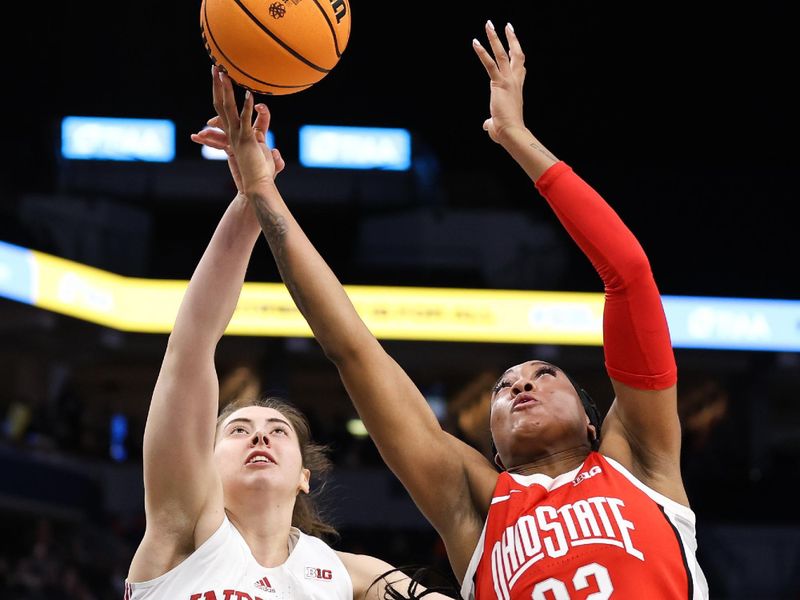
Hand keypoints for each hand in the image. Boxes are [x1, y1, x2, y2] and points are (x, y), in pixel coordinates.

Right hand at [198, 65, 280, 192]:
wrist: (256, 187)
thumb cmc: (262, 175)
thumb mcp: (267, 161)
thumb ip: (272, 156)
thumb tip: (277, 155)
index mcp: (235, 134)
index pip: (227, 111)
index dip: (225, 96)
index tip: (224, 80)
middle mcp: (233, 132)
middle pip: (221, 104)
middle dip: (218, 84)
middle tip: (214, 66)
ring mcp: (238, 135)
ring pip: (228, 108)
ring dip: (226, 89)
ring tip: (223, 72)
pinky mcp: (248, 140)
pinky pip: (246, 120)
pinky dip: (248, 107)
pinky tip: (250, 94)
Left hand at [472, 21, 526, 143]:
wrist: (511, 133)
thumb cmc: (505, 132)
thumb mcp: (497, 124)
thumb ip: (491, 122)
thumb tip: (486, 125)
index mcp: (516, 89)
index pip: (519, 68)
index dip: (517, 55)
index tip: (514, 45)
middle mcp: (515, 82)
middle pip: (516, 55)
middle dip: (511, 39)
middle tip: (507, 26)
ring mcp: (508, 81)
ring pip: (502, 54)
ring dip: (495, 38)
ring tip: (489, 24)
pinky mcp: (499, 83)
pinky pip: (490, 64)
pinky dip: (482, 52)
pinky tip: (475, 42)